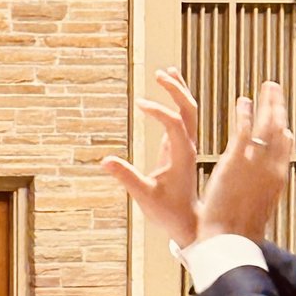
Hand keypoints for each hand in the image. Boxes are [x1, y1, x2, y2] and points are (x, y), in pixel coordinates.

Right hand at [101, 67, 203, 247]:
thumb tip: (105, 161)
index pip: (174, 122)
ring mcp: (186, 146)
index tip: (139, 104)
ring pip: (190, 111)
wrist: (188, 223)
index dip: (158, 110)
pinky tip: (168, 93)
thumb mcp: (144, 196)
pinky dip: (177, 103)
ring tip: (166, 72)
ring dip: (180, 91)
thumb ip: (126, 177)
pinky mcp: (181, 149)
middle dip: (176, 89)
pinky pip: (183, 119)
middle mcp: (188, 146)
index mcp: (182, 155)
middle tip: (158, 74)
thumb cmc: (167, 212)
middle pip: (189, 109)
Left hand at [198, 81, 293, 241]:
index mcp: (278, 181)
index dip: (286, 133)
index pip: (286, 150)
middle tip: (277, 91)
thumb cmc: (240, 234)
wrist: (230, 240)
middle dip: (280, 108)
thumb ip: (261, 198)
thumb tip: (261, 199)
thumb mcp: (258, 214)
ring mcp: (256, 162)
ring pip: (267, 124)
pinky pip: (244, 129)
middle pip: (281, 130)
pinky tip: (243, 100)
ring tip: (268, 86)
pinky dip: (245, 112)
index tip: (284, 123)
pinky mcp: (236, 160)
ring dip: (268, 102)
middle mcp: (272, 168)